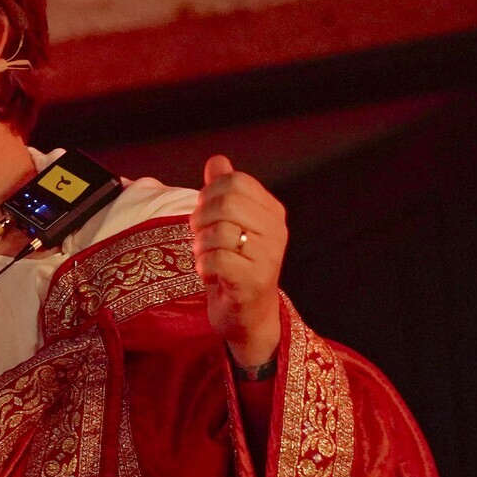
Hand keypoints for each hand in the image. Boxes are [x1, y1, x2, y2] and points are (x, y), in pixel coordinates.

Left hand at [190, 155, 286, 367]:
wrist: (248, 316)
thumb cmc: (234, 267)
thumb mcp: (228, 225)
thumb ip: (223, 192)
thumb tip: (217, 160)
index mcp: (272, 212)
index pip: (235, 181)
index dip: (208, 194)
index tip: (205, 214)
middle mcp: (276, 231)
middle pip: (226, 202)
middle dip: (201, 218)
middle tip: (200, 237)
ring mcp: (268, 256)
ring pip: (219, 231)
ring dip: (201, 246)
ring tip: (207, 257)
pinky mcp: (254, 280)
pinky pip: (216, 259)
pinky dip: (203, 265)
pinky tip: (210, 273)